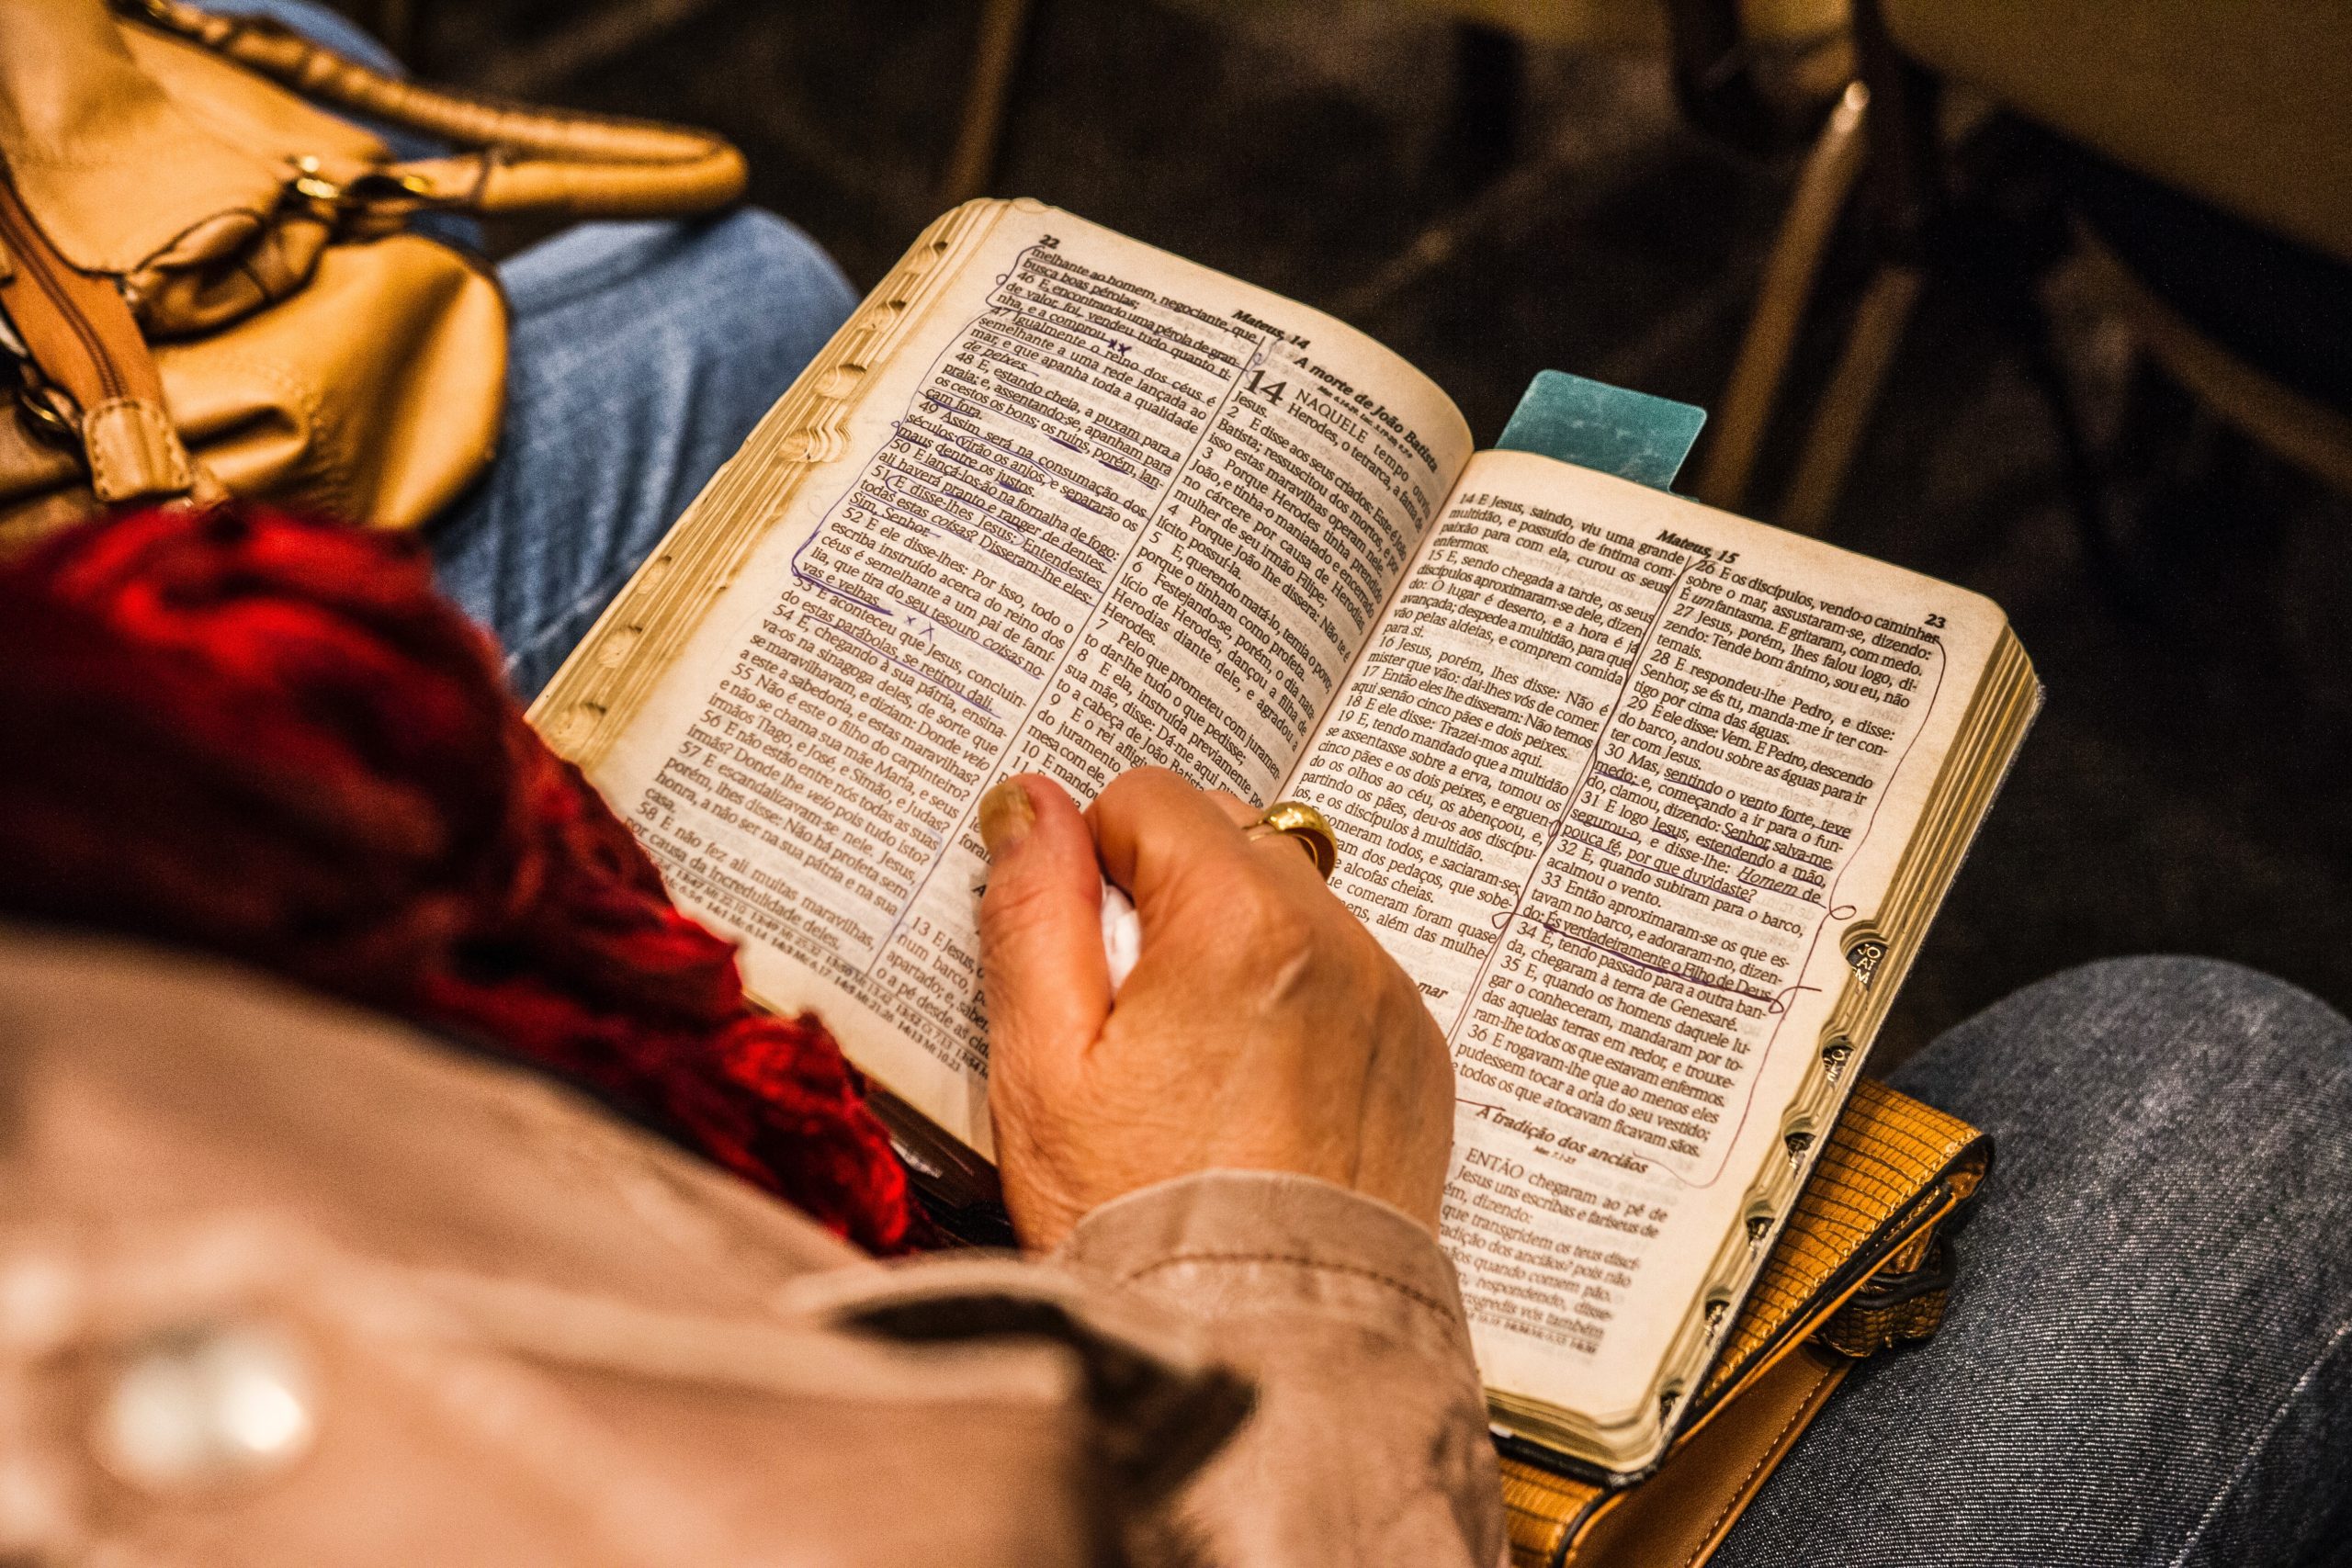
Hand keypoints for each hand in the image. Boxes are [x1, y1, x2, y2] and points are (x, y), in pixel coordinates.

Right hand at [977, 767, 1453, 1250]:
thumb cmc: (1136, 1217)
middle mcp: (1336, 941)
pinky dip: (1296, 1003)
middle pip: (1229, 838)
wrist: (1260, 1348)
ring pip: (1289, 905)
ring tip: (1189, 1064)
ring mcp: (1387, 1000)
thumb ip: (1034, 910)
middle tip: (1128, 1015)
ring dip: (1235, 946)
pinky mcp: (1416, 1058)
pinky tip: (1251, 1092)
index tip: (1081, 956)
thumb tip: (1029, 802)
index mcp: (1239, 922)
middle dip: (1168, 895)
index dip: (1095, 863)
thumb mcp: (1042, 1062)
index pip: (1150, 798)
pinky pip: (1345, 977)